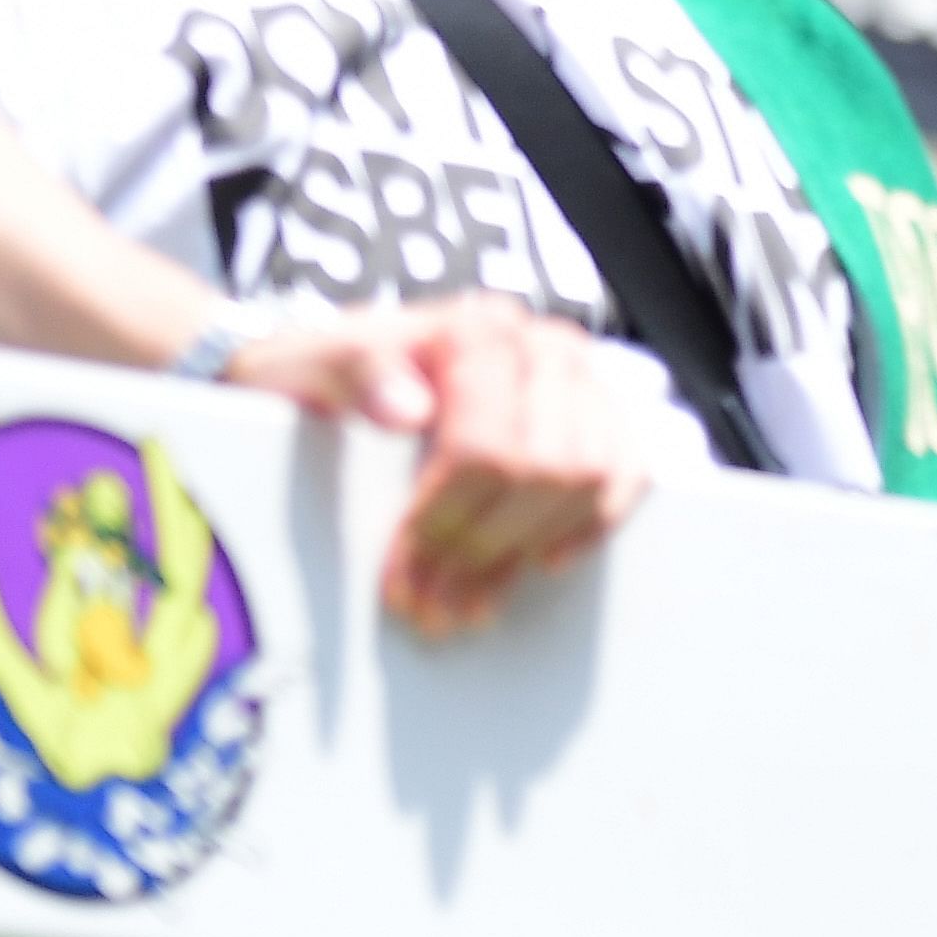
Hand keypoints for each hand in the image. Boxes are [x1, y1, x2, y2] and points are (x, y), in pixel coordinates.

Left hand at [226, 294, 658, 637]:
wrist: (348, 373)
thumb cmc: (328, 376)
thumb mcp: (308, 362)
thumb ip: (351, 370)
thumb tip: (405, 409)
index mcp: (477, 330)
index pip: (486, 446)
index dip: (445, 524)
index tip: (402, 577)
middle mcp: (542, 346)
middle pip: (541, 470)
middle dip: (482, 551)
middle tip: (430, 606)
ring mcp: (581, 380)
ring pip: (587, 478)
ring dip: (526, 550)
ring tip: (469, 599)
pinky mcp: (603, 414)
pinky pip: (628, 471)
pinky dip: (593, 523)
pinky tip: (542, 560)